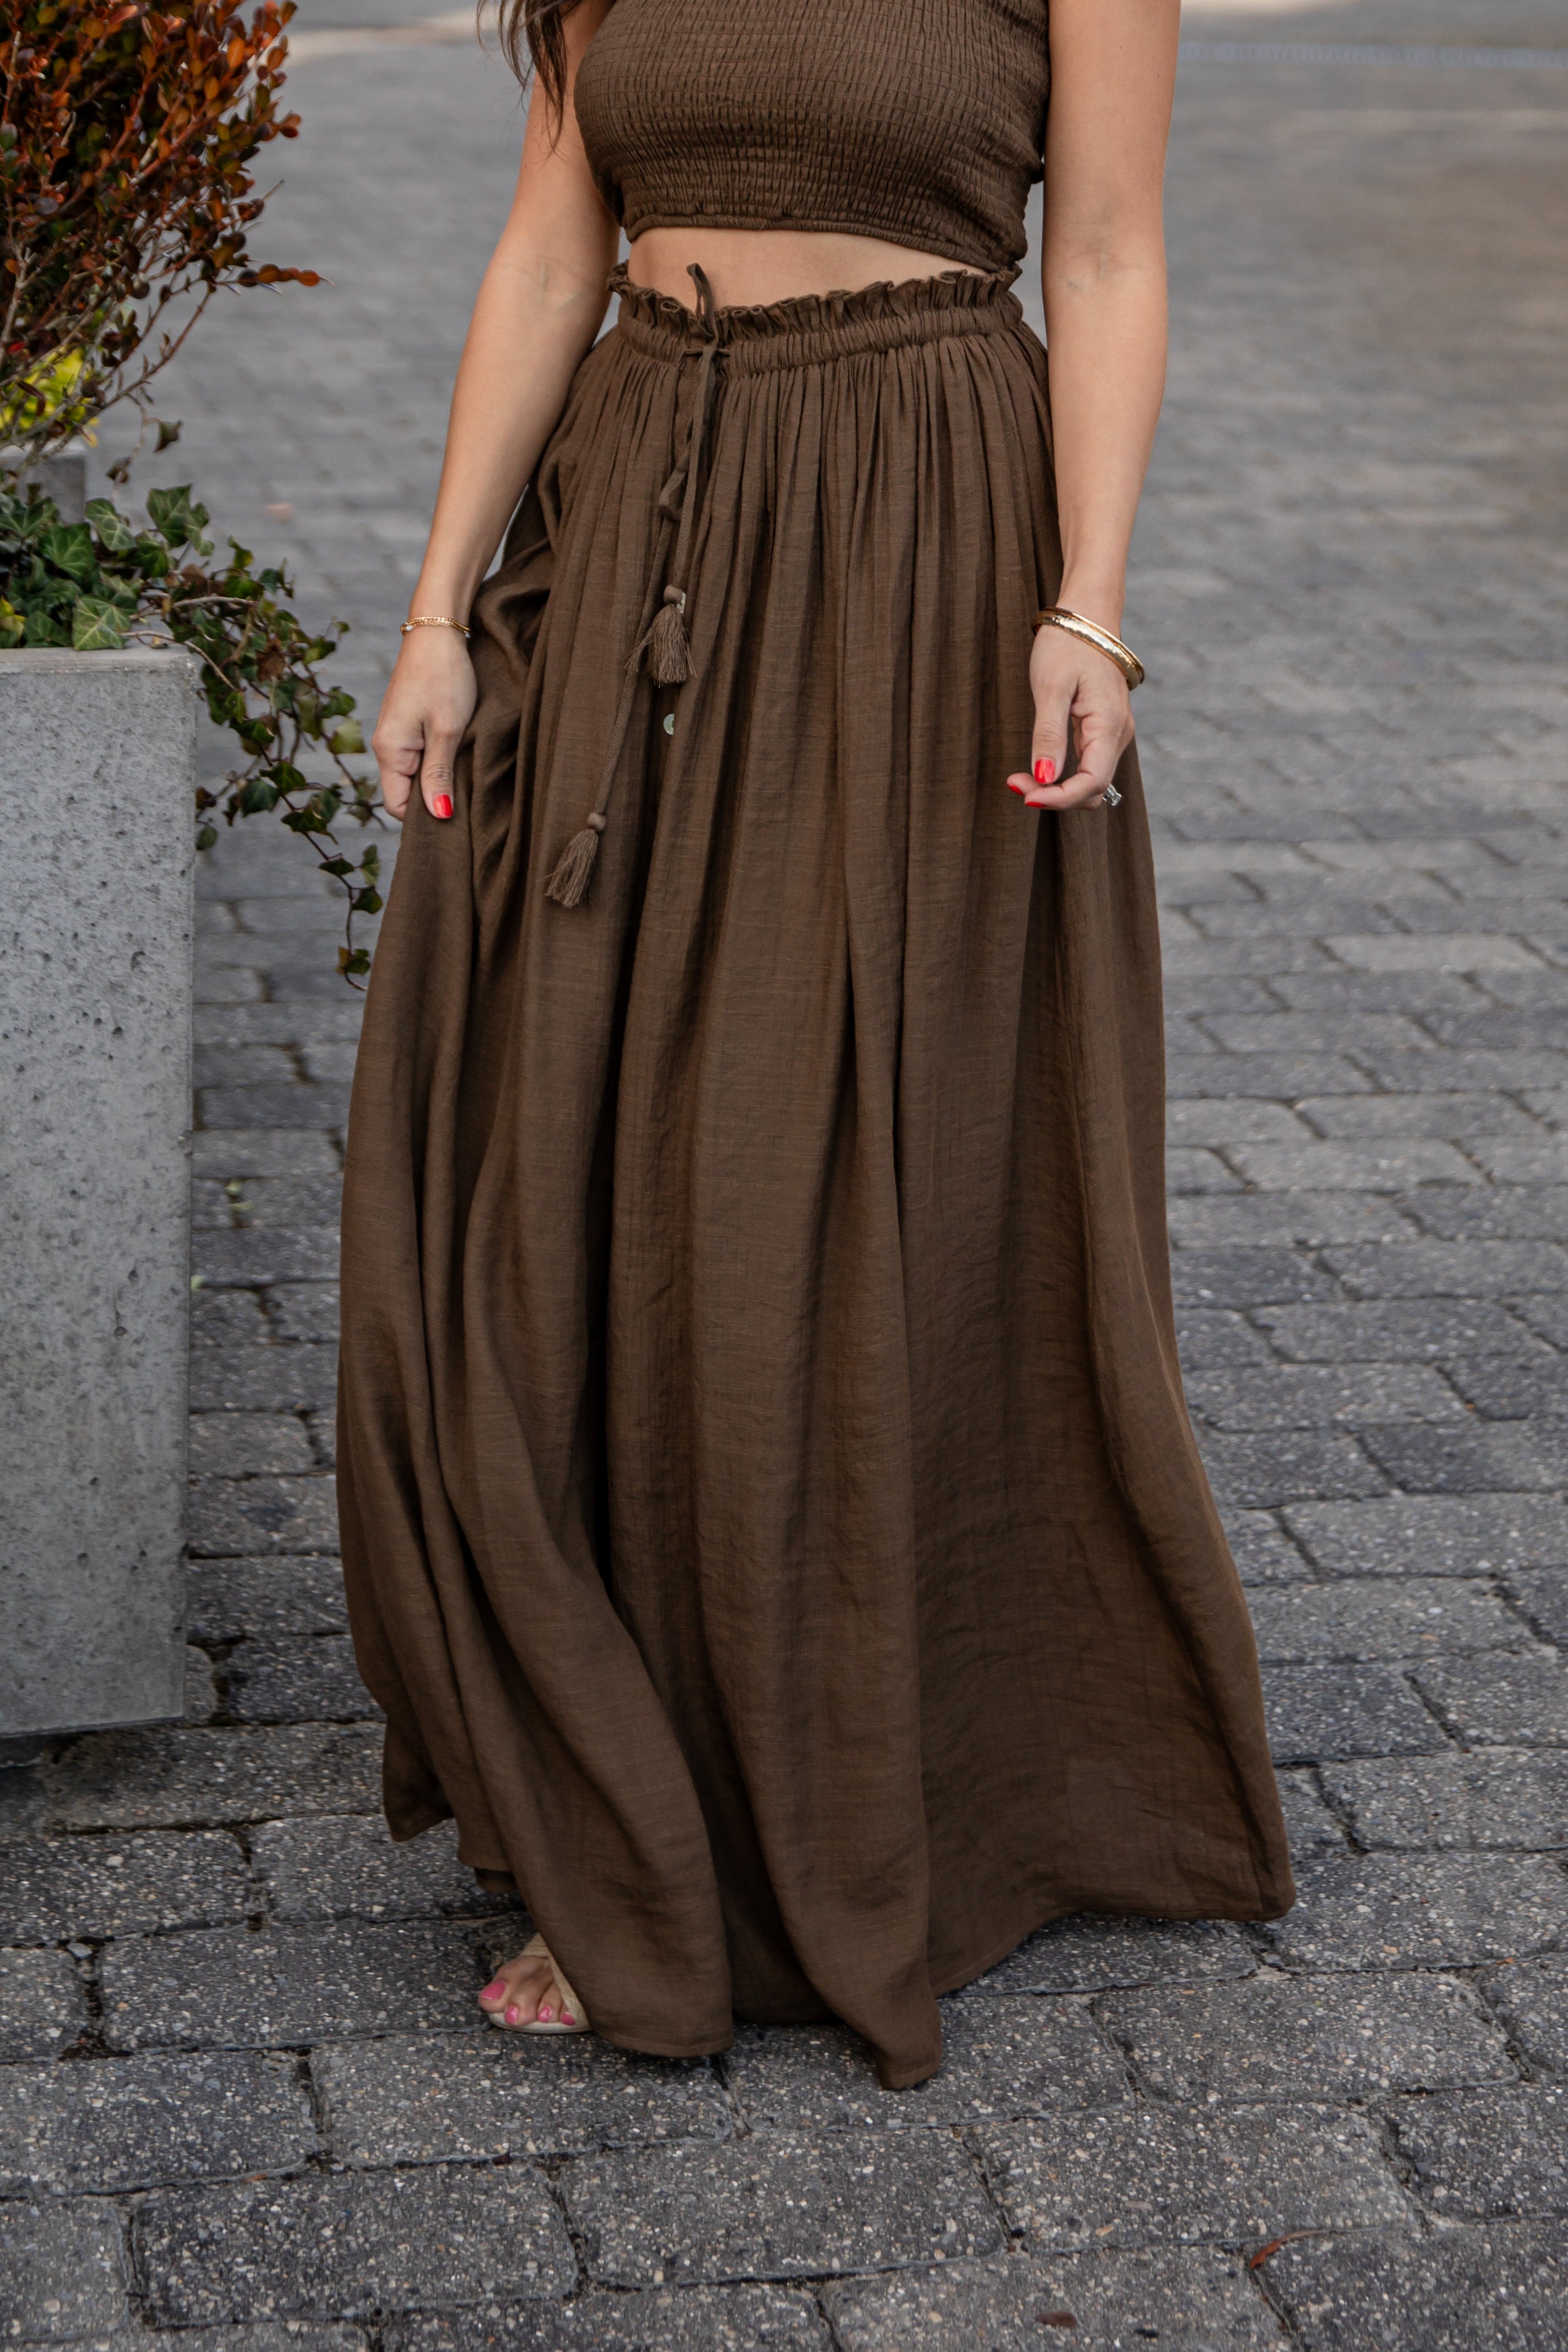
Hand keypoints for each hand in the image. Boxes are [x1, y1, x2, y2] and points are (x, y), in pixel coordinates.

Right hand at [371, 626, 477, 821]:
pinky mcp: (408, 724)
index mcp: (389, 751)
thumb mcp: (447, 730)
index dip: (424, 816)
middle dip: (433, 799)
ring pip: (415, 775)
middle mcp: (385, 746)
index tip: (455, 814)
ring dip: (439, 779)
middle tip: (466, 795)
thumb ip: (440, 775)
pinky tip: (458, 755)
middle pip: (405, 793)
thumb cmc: (444, 677)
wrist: (437, 632)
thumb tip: (438, 816)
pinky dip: (438, 761)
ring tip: (465, 771)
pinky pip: (419, 757)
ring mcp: (396, 734)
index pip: (397, 806)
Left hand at [1006, 620, 1133, 812]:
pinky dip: (1062, 776)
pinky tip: (1038, 768)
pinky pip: (1087, 766)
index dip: (1059, 798)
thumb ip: (1049, 735)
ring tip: (1021, 777)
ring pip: (1090, 781)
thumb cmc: (1067, 645)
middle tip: (1014, 782)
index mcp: (1109, 725)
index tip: (1024, 795)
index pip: (1092, 782)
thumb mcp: (1051, 688)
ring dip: (1057, 789)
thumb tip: (1045, 777)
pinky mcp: (1103, 731)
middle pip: (1092, 789)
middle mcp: (1117, 735)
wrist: (1087, 617)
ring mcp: (1112, 734)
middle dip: (1054, 796)